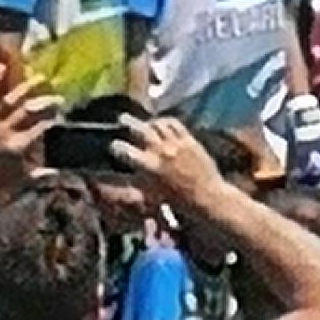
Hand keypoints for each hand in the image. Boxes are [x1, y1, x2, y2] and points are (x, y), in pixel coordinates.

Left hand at [0, 81, 58, 198]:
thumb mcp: (19, 182)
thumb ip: (40, 176)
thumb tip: (59, 174)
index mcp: (17, 146)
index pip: (41, 128)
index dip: (54, 120)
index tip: (63, 116)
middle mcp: (6, 131)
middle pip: (29, 110)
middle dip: (47, 102)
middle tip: (59, 98)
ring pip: (11, 100)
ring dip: (27, 88)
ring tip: (40, 78)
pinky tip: (1, 67)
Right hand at [109, 109, 227, 213]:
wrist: (206, 197)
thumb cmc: (176, 200)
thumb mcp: (148, 194)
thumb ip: (133, 181)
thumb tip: (113, 181)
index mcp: (148, 167)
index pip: (124, 150)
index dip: (116, 146)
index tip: (113, 145)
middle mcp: (161, 152)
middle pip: (140, 129)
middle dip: (128, 122)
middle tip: (122, 118)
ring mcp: (176, 144)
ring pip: (158, 124)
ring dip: (148, 121)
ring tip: (143, 121)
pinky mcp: (190, 140)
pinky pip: (175, 124)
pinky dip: (166, 121)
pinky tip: (162, 122)